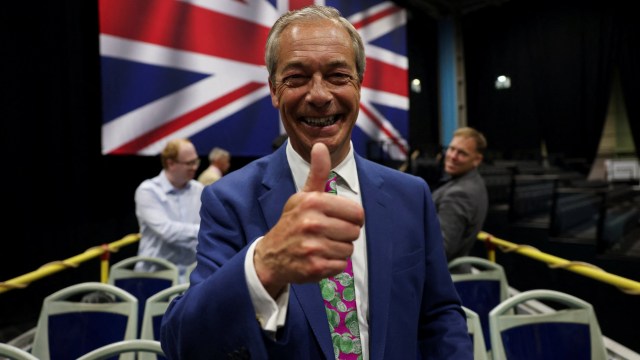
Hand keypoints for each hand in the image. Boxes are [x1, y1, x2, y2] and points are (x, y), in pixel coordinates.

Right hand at [254, 142, 364, 297]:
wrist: (271, 255)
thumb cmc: (293, 222)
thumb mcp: (303, 195)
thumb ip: (317, 172)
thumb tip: (320, 145)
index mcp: (313, 202)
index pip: (357, 212)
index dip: (352, 218)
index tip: (338, 219)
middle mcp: (312, 223)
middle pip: (354, 232)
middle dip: (344, 234)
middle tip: (327, 234)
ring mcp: (312, 246)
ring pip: (348, 249)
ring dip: (339, 250)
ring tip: (322, 246)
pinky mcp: (314, 267)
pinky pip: (341, 265)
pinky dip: (333, 265)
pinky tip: (319, 258)